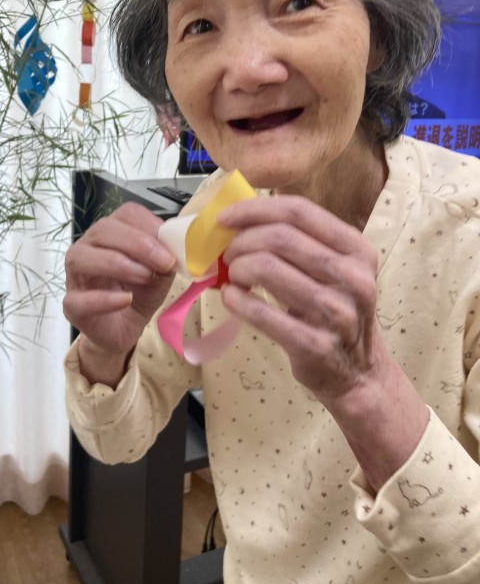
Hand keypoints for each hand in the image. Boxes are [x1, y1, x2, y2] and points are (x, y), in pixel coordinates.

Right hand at [63, 202, 176, 359]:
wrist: (125, 329)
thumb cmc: (140, 293)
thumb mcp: (160, 272)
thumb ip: (166, 256)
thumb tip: (175, 245)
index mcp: (111, 233)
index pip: (125, 214)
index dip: (149, 226)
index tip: (171, 247)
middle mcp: (87, 247)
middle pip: (103, 230)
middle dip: (138, 244)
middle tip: (164, 263)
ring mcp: (75, 275)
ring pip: (82, 258)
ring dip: (119, 265)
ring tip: (146, 278)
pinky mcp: (72, 305)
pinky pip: (80, 298)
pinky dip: (104, 299)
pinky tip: (126, 299)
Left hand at [219, 194, 429, 489]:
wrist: (358, 374)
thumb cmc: (335, 312)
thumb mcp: (332, 271)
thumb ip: (298, 243)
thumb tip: (238, 221)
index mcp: (358, 250)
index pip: (299, 211)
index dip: (254, 209)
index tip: (225, 218)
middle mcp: (353, 278)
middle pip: (280, 237)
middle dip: (241, 241)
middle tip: (227, 254)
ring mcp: (337, 313)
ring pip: (267, 268)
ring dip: (237, 268)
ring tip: (233, 276)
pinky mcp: (314, 345)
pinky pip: (260, 312)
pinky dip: (236, 300)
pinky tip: (231, 298)